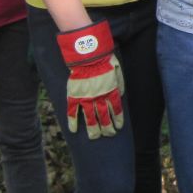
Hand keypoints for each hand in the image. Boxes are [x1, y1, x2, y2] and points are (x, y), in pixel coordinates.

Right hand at [56, 20, 124, 138]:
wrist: (88, 55)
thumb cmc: (104, 60)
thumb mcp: (117, 70)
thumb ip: (119, 84)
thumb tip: (120, 94)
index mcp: (111, 91)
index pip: (116, 110)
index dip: (118, 119)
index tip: (118, 127)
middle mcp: (99, 97)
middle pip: (104, 117)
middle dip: (108, 128)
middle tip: (109, 134)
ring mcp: (86, 98)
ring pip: (90, 118)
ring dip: (93, 129)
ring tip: (95, 137)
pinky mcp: (74, 95)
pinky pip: (72, 111)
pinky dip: (73, 121)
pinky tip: (74, 130)